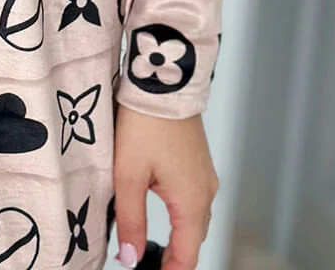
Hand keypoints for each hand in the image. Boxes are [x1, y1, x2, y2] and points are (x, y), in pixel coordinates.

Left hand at [113, 103, 218, 269]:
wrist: (164, 81)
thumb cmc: (145, 123)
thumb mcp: (128, 175)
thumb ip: (131, 220)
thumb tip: (131, 257)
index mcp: (191, 202)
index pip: (187, 256)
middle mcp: (206, 191)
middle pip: (193, 238)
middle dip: (174, 256)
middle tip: (149, 262)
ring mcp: (205, 175)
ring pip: (194, 217)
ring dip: (179, 234)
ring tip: (154, 244)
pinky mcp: (199, 160)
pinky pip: (194, 196)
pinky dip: (181, 211)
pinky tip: (161, 207)